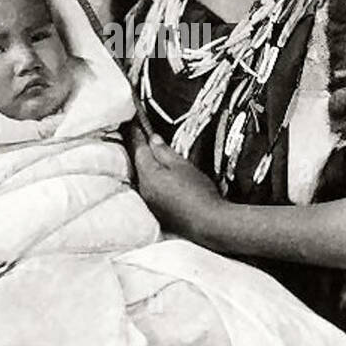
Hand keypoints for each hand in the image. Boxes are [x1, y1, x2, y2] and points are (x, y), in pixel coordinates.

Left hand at [131, 127, 222, 244]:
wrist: (209, 223)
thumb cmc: (199, 192)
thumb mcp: (182, 165)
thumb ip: (164, 151)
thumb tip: (152, 139)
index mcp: (147, 175)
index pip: (138, 149)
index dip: (137, 133)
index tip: (136, 121)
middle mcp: (143, 190)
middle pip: (138, 163)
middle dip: (140, 149)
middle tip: (144, 134)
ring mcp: (149, 203)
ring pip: (143, 177)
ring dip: (147, 164)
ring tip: (154, 152)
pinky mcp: (157, 212)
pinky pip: (150, 189)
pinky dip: (153, 178)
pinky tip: (162, 175)